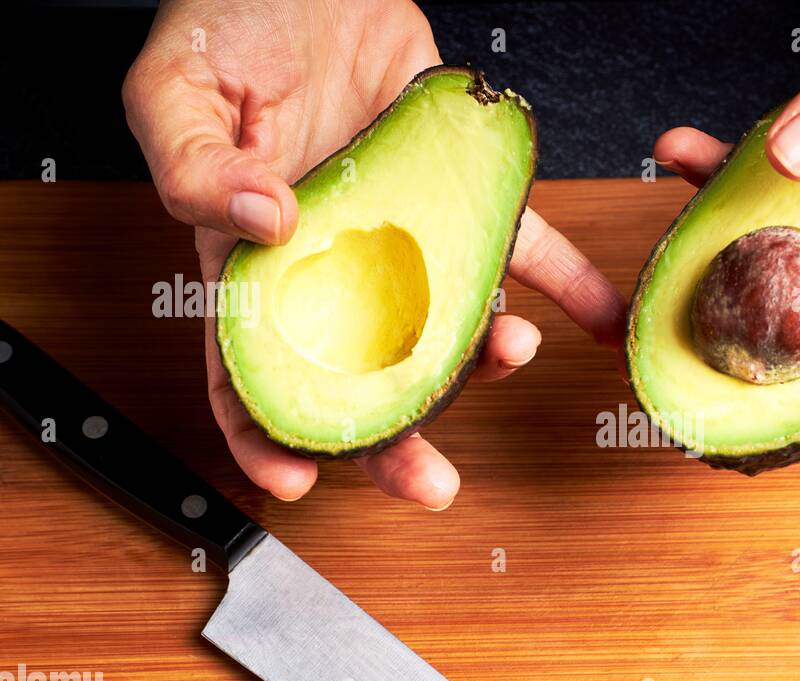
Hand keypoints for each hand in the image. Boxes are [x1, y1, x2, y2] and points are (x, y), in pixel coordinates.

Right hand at [123, 0, 623, 507]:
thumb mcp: (176, 90)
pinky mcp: (461, 194)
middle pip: (363, 376)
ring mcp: (405, 237)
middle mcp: (337, 266)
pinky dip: (565, 281)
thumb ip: (195, 168)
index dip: (266, 435)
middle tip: (431, 484)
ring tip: (512, 352)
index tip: (295, 480)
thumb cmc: (229, 24)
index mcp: (251, 263)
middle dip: (396, 439)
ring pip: (448, 322)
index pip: (251, 371)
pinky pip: (520, 243)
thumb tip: (263, 226)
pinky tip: (592, 317)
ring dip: (485, 357)